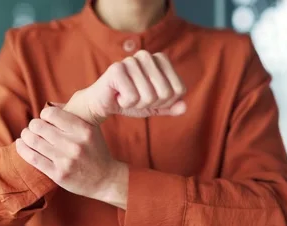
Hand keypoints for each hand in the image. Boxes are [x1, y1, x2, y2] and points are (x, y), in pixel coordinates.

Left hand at [16, 106, 128, 207]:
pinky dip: (22, 149)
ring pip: (33, 141)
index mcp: (83, 130)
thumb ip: (73, 115)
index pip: (51, 113)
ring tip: (26, 136)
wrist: (106, 179)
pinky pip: (33, 158)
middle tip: (34, 129)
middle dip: (33, 126)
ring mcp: (66, 160)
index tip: (45, 120)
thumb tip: (49, 104)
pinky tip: (21, 144)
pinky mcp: (58, 174)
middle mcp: (75, 144)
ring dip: (25, 136)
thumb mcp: (92, 129)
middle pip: (39, 126)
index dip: (44, 115)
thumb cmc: (96, 151)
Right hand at [64, 50, 186, 125]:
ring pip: (149, 96)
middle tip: (136, 98)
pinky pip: (132, 97)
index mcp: (160, 60)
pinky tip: (118, 95)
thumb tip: (184, 107)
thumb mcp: (154, 106)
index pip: (179, 90)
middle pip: (166, 93)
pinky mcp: (116, 69)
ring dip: (137, 104)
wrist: (102, 103)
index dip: (166, 102)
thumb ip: (171, 107)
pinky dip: (125, 103)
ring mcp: (131, 60)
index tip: (150, 99)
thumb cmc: (129, 101)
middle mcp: (147, 56)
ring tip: (126, 96)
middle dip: (151, 104)